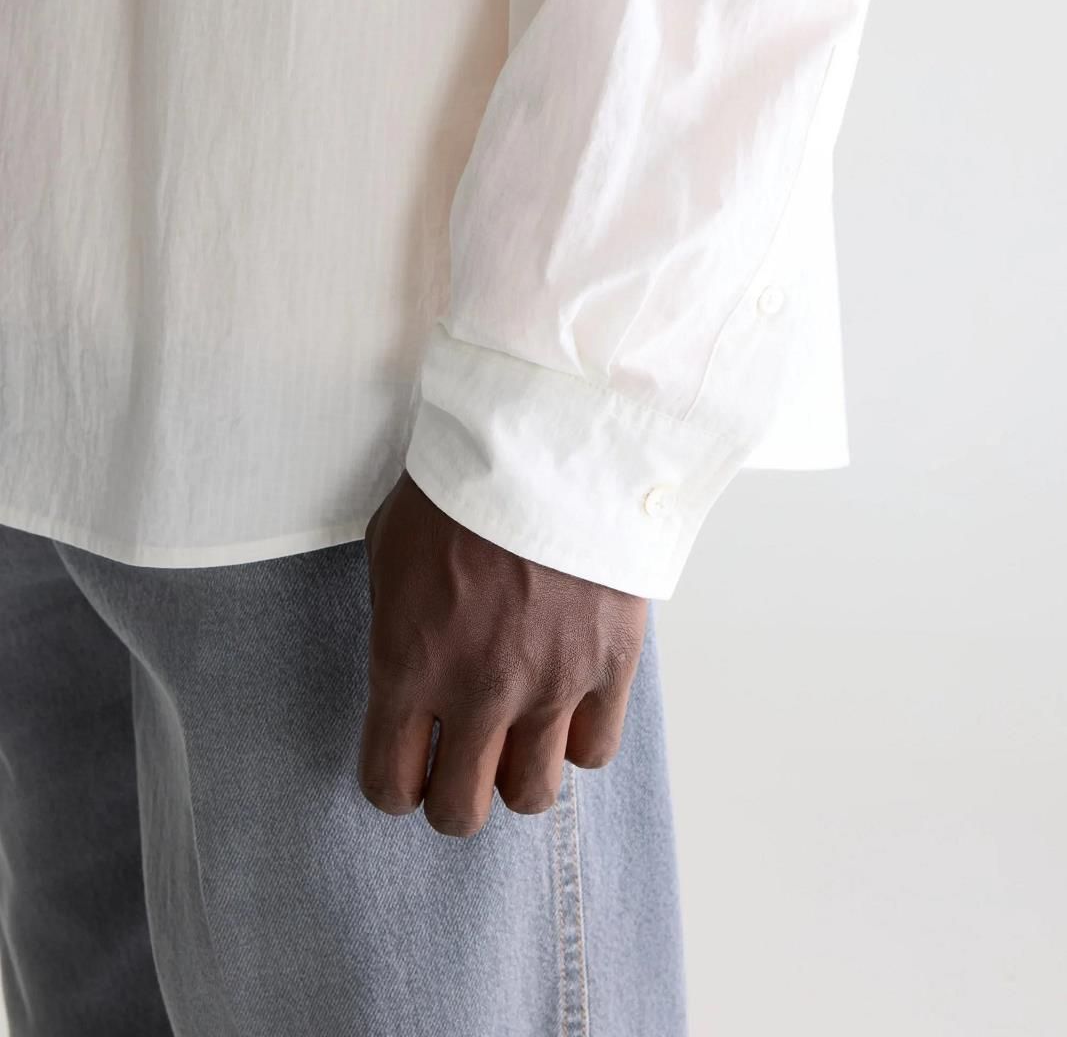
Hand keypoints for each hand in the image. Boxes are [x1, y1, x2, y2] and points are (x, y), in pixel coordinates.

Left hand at [358, 470, 646, 836]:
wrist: (545, 440)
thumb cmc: (459, 484)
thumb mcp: (390, 547)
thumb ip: (395, 619)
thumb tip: (409, 658)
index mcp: (408, 665)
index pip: (389, 784)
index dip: (394, 784)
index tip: (405, 766)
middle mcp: (477, 692)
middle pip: (461, 811)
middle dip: (453, 796)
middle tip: (460, 764)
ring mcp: (550, 685)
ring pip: (533, 795)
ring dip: (517, 775)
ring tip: (518, 738)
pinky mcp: (609, 666)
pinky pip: (596, 750)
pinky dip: (579, 738)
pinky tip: (568, 704)